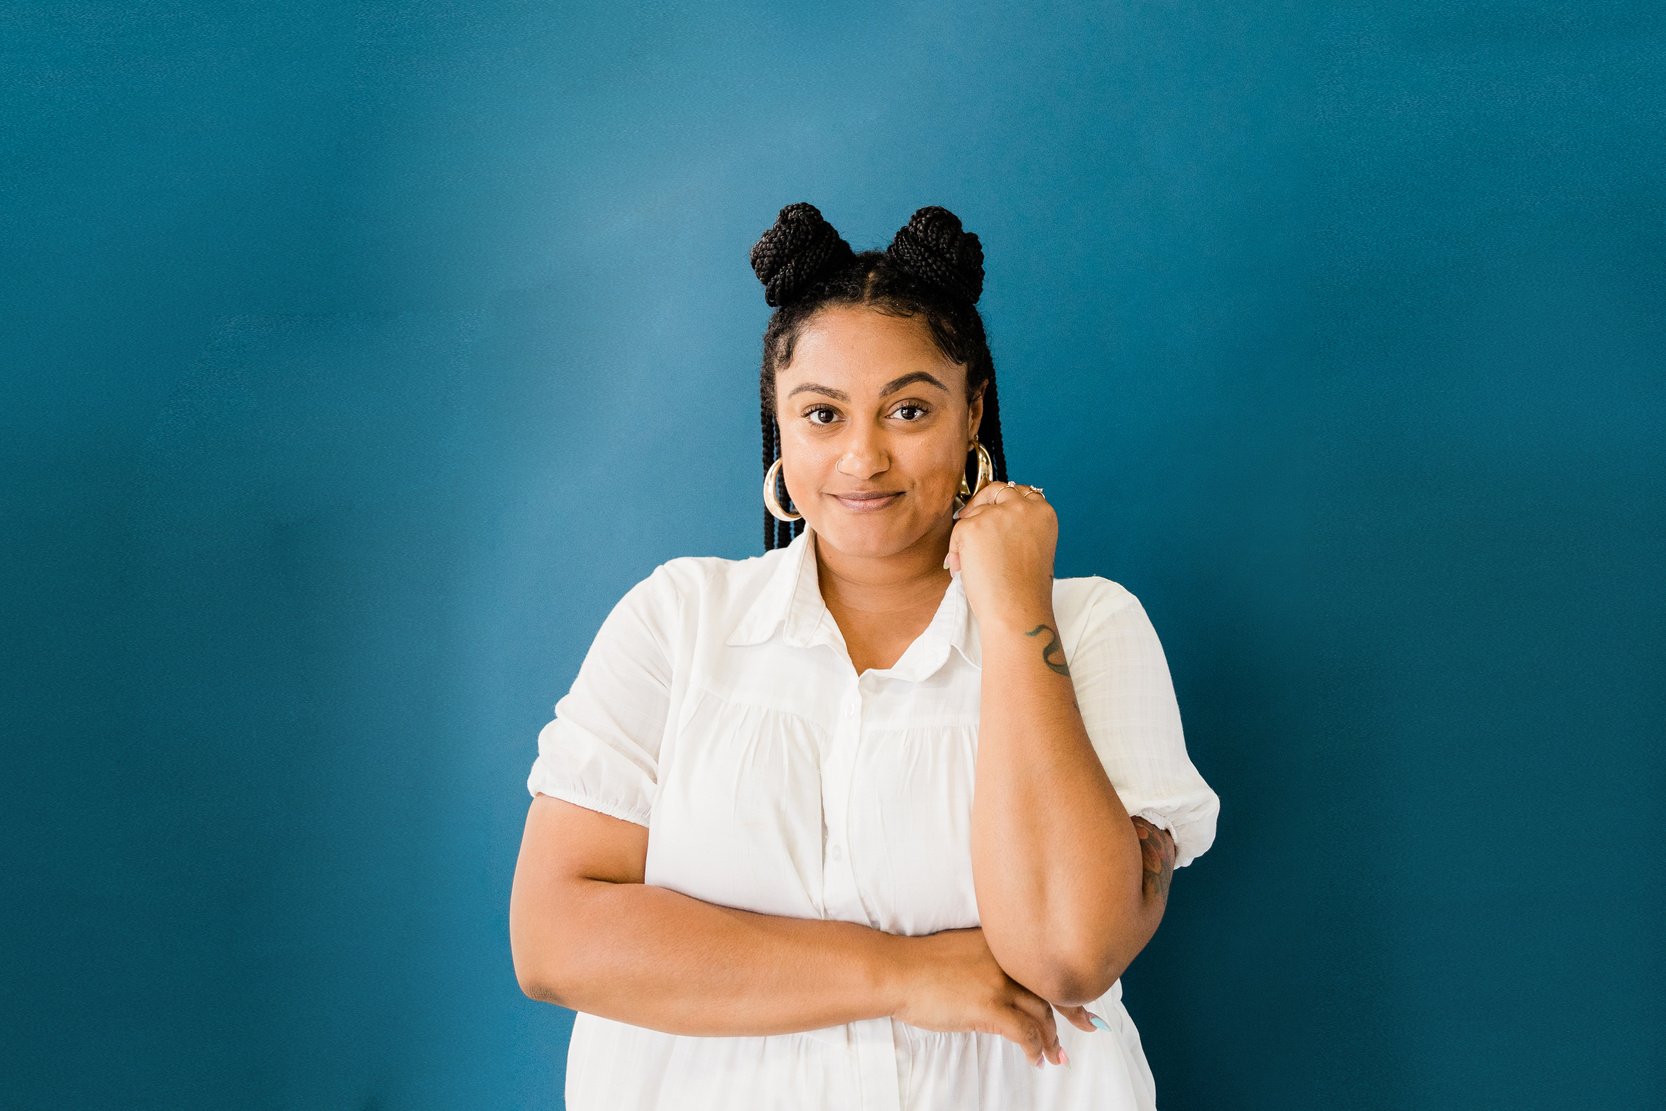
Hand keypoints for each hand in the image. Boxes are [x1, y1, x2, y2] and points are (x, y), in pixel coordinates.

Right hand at [890, 926, 1104, 1068]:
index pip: (1045, 965)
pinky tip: (1035, 1059)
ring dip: (1052, 1039)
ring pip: (1042, 1014)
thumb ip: (989, 961)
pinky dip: (1035, 1049)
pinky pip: (1025, 1033)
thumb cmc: (920, 963)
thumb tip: (1004, 984)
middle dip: (1073, 1014)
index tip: (1082, 1001)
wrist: (896, 970)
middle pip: (1052, 989)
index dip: (1068, 986)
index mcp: (1002, 942)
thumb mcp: (962, 950)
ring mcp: (998, 982)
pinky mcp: (988, 1006)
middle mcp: (1007, 958)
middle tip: (1086, 1029)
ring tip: (1054, 1056)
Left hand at [945, 481, 1056, 628]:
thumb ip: (1022, 528)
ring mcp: (996, 515)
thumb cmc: (1026, 590)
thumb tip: (997, 522)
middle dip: (982, 502)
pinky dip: (957, 551)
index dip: (1004, 501)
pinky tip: (967, 570)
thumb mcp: (1036, 549)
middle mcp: (1022, 508)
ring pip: (974, 513)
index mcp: (1043, 513)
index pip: (1022, 492)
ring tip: (974, 564)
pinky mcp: (972, 526)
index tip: (994, 509)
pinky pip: (957, 532)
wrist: (1017, 610)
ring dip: (969, 535)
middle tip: (970, 517)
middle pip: (996, 490)